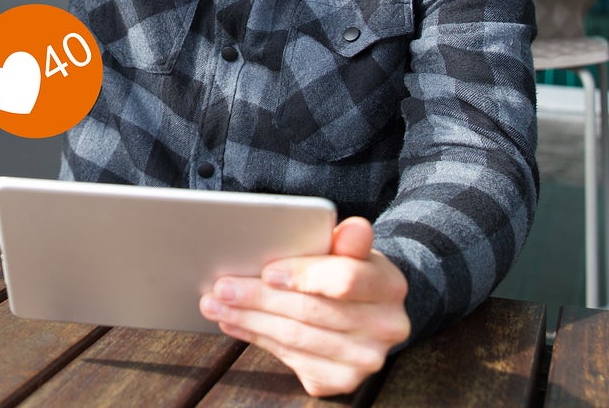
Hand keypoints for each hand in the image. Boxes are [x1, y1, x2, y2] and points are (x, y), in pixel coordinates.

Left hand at [198, 217, 410, 398]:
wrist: (365, 310)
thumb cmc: (348, 271)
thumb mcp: (349, 249)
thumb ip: (347, 239)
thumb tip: (352, 228)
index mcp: (391, 285)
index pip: (344, 279)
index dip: (303, 275)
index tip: (266, 271)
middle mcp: (387, 328)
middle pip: (311, 312)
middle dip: (259, 298)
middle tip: (222, 287)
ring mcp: (366, 360)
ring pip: (296, 338)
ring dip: (249, 320)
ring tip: (217, 304)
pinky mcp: (343, 381)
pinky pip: (292, 360)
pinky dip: (259, 340)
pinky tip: (237, 324)